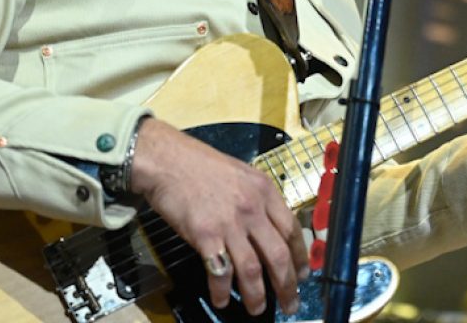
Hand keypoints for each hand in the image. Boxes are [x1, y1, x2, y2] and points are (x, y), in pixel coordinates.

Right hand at [131, 118, 304, 316]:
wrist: (163, 159)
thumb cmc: (196, 163)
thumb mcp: (238, 173)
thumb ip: (255, 198)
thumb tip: (263, 226)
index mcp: (264, 190)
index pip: (292, 230)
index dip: (300, 258)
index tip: (302, 274)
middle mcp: (252, 208)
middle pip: (279, 256)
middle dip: (287, 286)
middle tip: (289, 304)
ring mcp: (229, 223)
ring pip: (253, 270)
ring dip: (257, 295)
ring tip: (256, 309)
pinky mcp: (206, 235)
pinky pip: (220, 271)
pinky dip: (222, 290)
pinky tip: (220, 299)